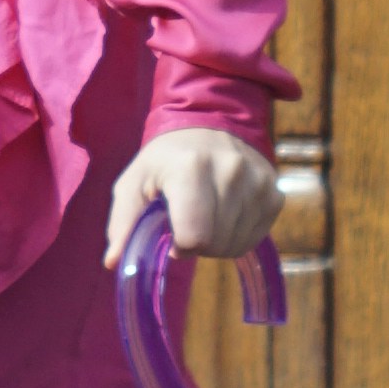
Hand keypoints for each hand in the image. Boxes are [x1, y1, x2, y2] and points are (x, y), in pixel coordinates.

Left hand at [105, 127, 280, 268]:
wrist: (211, 124)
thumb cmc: (166, 159)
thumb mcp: (134, 183)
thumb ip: (123, 223)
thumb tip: (114, 263)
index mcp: (192, 167)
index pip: (194, 236)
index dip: (179, 243)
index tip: (172, 228)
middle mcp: (232, 171)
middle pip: (215, 244)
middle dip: (197, 242)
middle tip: (188, 218)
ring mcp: (258, 182)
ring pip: (236, 245)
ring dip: (217, 240)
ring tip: (207, 213)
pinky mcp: (274, 193)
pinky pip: (254, 238)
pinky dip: (237, 235)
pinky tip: (226, 213)